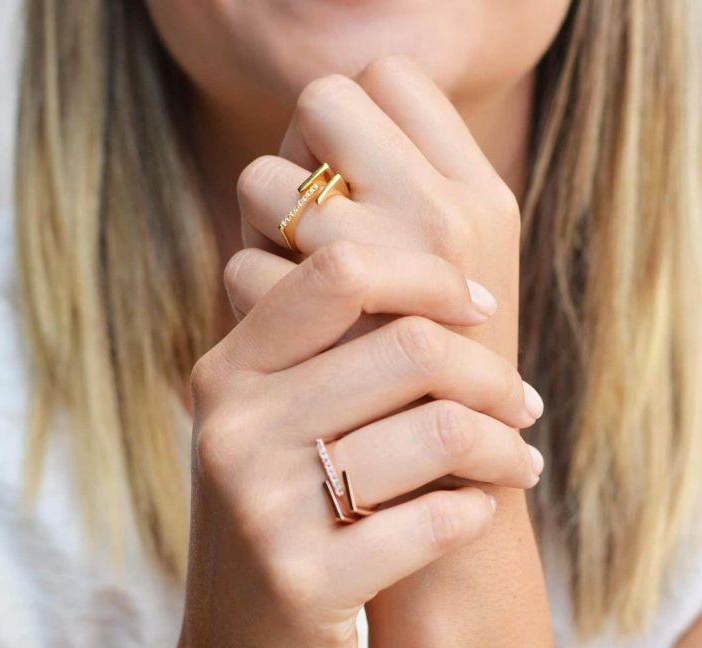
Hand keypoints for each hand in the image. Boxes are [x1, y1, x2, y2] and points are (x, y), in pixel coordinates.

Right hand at [233, 54, 536, 638]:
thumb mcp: (268, 430)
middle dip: (491, 372)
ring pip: (436, 429)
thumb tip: (424, 266)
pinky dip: (476, 511)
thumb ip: (313, 352)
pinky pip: (434, 520)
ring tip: (517, 461)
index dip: (427, 274)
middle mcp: (231, 428)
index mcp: (226, 372)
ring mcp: (259, 508)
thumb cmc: (278, 525)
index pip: (339, 271)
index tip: (476, 305)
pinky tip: (475, 512)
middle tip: (520, 403)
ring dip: (501, 447)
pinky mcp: (300, 582)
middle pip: (407, 344)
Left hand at [238, 54, 522, 362]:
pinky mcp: (327, 328)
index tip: (346, 174)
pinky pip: (243, 268)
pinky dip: (251, 299)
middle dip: (301, 157)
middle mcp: (445, 211)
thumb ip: (400, 208)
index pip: (390, 79)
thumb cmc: (446, 381)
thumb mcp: (455, 285)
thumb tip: (308, 156)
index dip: (351, 117)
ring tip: (304, 287)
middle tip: (314, 219)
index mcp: (483, 194)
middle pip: (324, 102)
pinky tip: (289, 340)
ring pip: (264, 183)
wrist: (457, 489)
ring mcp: (387, 263)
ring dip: (265, 229)